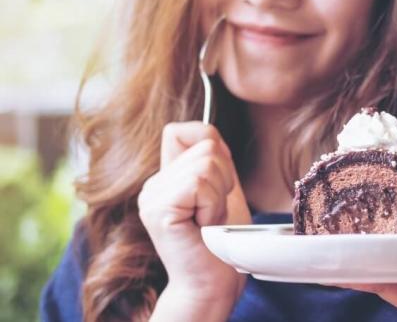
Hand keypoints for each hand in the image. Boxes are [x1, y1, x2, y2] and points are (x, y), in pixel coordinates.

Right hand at [138, 122, 250, 313]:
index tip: (219, 181)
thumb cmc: (221, 244)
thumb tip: (209, 132)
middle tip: (214, 213)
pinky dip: (213, 205)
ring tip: (209, 221)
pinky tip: (204, 227)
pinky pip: (200, 183)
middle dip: (224, 179)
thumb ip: (215, 162)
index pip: (181, 130)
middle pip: (205, 145)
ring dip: (220, 195)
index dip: (209, 143)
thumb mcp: (223, 192)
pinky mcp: (158, 209)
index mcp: (167, 178)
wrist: (213, 285)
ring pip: (206, 162)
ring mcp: (152, 196)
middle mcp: (153, 185)